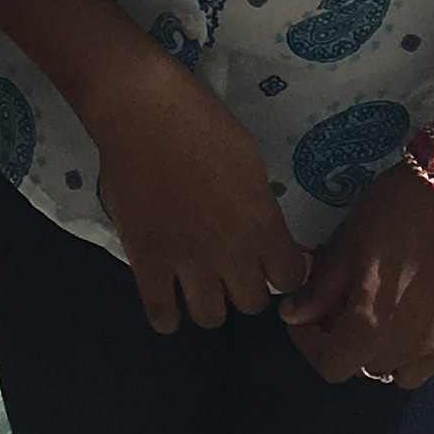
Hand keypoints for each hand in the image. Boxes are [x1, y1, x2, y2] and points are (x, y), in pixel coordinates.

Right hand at [79, 52, 312, 335]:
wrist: (144, 115)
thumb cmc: (202, 125)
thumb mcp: (250, 165)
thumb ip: (258, 208)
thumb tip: (256, 232)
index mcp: (261, 224)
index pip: (289, 279)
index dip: (279, 272)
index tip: (267, 262)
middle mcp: (230, 252)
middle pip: (251, 304)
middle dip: (244, 289)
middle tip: (229, 270)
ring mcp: (186, 262)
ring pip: (210, 317)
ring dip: (208, 304)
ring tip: (197, 285)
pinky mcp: (147, 262)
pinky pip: (162, 314)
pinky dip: (168, 315)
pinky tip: (168, 299)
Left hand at [280, 167, 433, 387]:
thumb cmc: (396, 213)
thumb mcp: (346, 246)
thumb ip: (320, 291)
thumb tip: (293, 316)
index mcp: (373, 328)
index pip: (331, 367)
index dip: (310, 346)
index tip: (306, 319)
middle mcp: (412, 347)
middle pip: (367, 369)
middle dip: (347, 343)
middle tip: (344, 307)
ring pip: (407, 371)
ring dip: (387, 353)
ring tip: (384, 316)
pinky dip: (422, 343)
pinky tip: (420, 307)